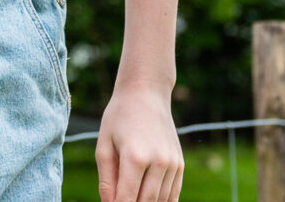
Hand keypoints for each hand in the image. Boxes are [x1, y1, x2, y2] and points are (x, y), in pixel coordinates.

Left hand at [95, 82, 183, 201]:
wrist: (146, 93)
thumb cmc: (119, 117)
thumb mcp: (104, 146)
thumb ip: (106, 180)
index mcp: (135, 157)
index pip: (126, 199)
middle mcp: (157, 162)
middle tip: (120, 200)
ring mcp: (172, 164)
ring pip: (160, 201)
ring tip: (133, 196)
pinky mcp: (179, 164)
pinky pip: (173, 194)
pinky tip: (149, 199)